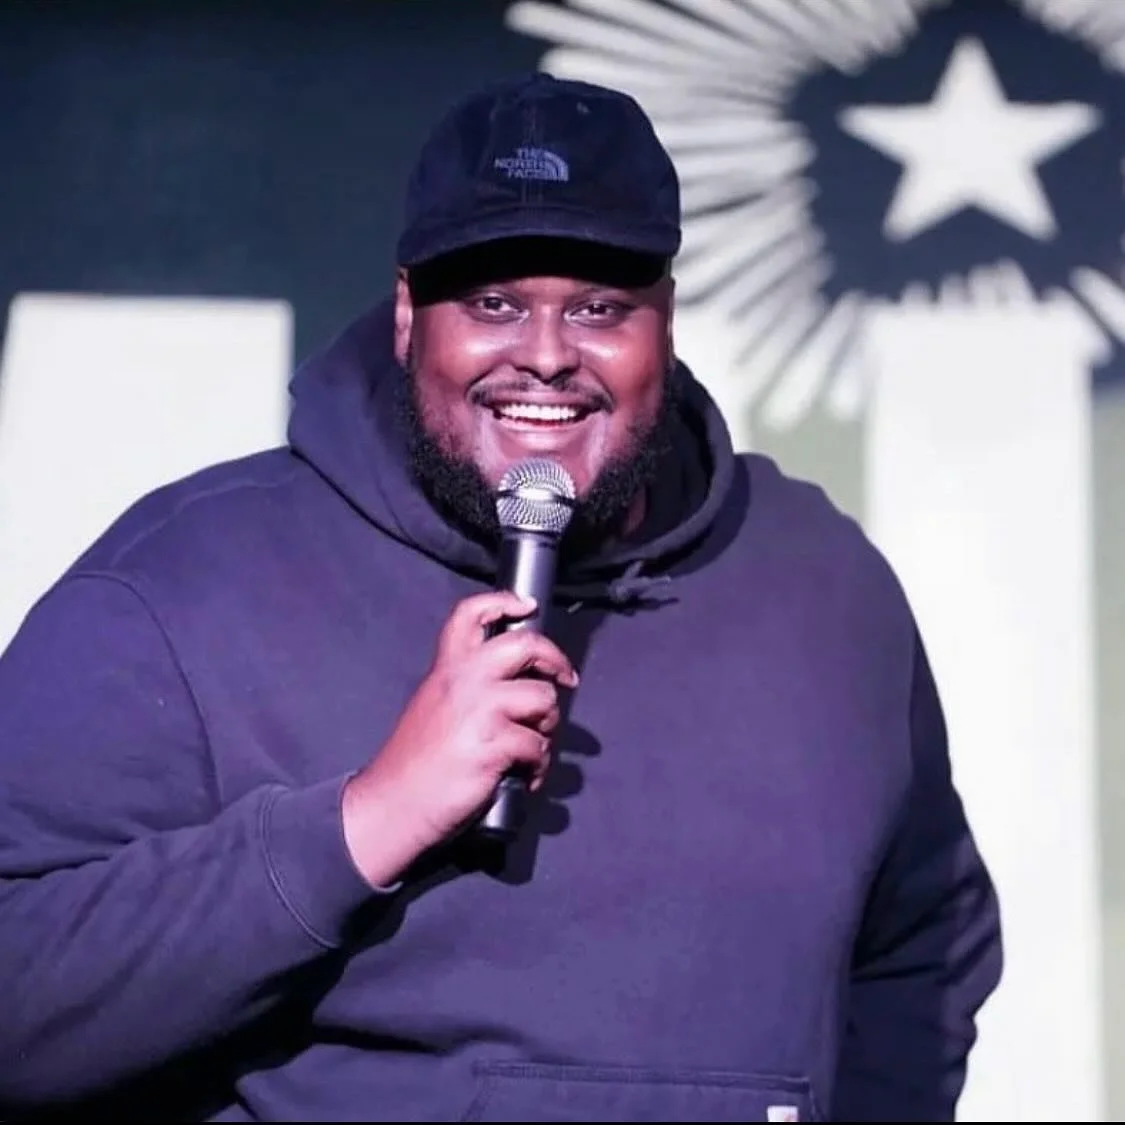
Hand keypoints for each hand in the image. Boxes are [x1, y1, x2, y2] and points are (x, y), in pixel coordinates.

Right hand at [341, 591, 577, 886]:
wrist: (392, 804)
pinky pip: (538, 746)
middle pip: (525, 646)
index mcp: (446, 669)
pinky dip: (539, 765)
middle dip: (555, 660)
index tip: (527, 606)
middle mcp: (464, 681)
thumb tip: (514, 685)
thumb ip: (465, 688)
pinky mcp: (492, 744)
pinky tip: (525, 776)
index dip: (503, 601)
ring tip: (533, 747)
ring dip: (547, 727)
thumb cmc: (414, 763)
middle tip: (565, 678)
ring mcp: (479, 711)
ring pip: (542, 699)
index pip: (469, 615)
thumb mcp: (433, 706)